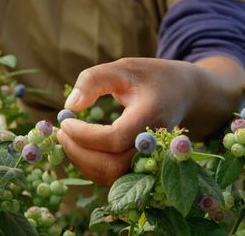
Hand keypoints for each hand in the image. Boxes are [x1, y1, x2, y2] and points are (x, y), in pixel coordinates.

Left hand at [57, 58, 199, 185]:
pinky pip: (114, 176)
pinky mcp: (143, 166)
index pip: (114, 138)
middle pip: (112, 166)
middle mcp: (154, 144)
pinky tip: (79, 147)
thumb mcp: (124, 68)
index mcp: (151, 116)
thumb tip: (70, 105)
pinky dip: (91, 166)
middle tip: (60, 132)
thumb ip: (94, 80)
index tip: (65, 119)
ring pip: (111, 176)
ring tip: (66, 138)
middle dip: (79, 152)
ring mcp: (150, 159)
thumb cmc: (151, 77)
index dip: (85, 134)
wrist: (185, 94)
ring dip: (82, 161)